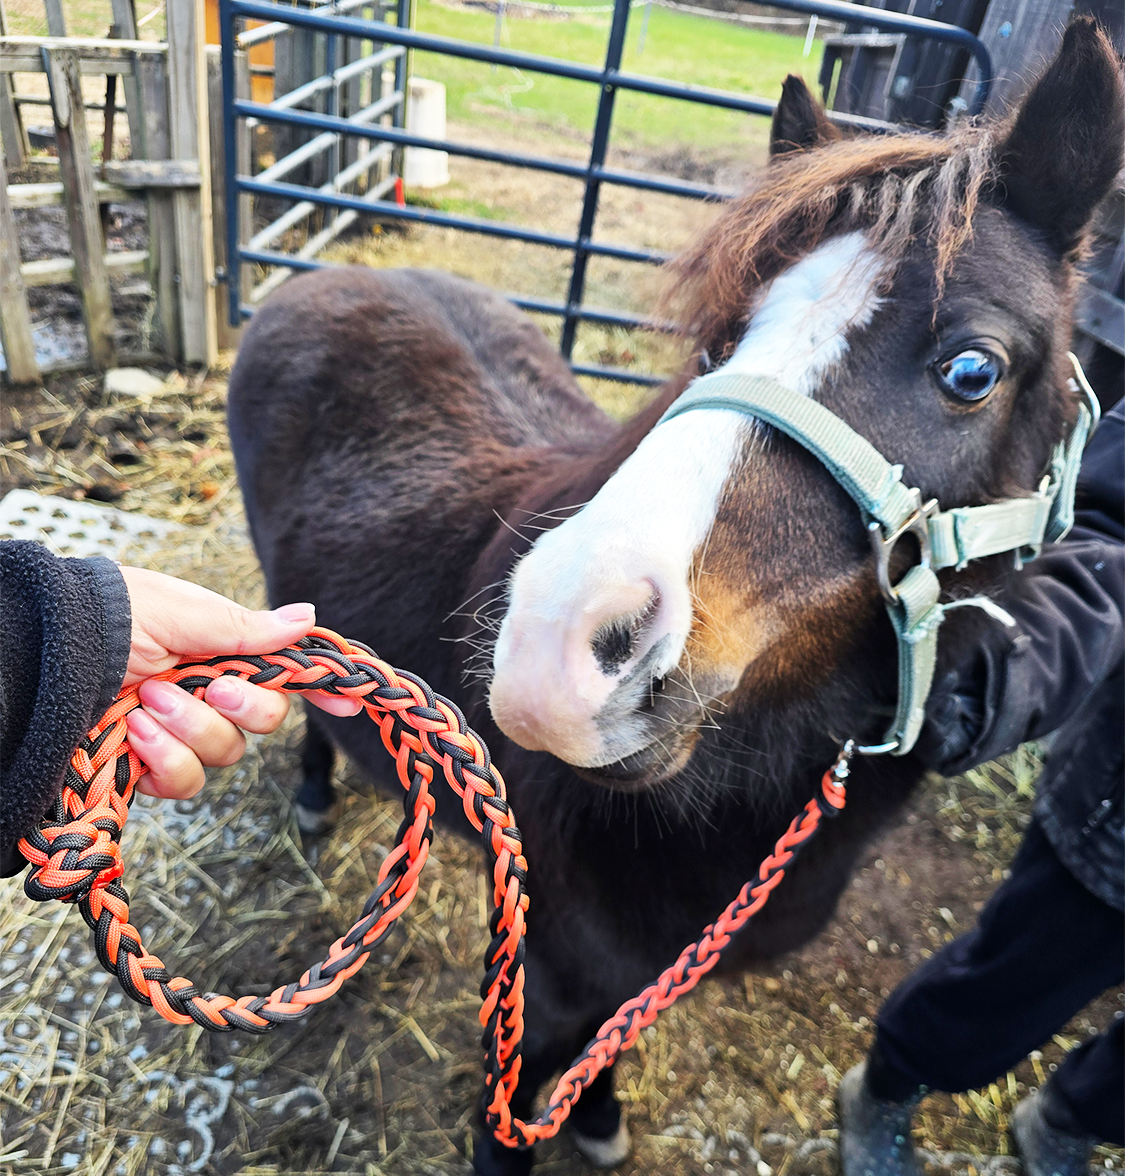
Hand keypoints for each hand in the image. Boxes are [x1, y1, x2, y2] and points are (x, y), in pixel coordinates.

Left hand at [118, 566, 361, 800]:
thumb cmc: (109, 617)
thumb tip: (308, 615)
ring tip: (148, 702)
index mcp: (217, 653)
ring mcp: (175, 734)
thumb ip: (248, 628)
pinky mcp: (146, 769)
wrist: (39, 652)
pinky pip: (183, 783)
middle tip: (211, 687)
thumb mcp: (184, 613)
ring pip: (225, 755)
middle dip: (244, 707)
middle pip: (263, 723)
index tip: (347, 702)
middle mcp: (203, 695)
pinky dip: (164, 759)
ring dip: (191, 730)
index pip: (280, 674)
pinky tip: (134, 733)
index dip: (316, 689)